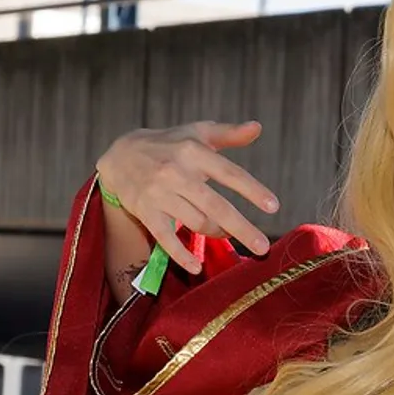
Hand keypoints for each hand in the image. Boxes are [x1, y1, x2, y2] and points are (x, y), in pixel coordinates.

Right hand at [96, 121, 279, 272]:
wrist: (120, 155)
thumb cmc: (169, 145)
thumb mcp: (197, 134)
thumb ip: (229, 134)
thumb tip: (258, 127)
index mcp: (194, 152)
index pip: (229, 173)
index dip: (252, 190)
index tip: (273, 207)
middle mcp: (177, 173)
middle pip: (215, 205)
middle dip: (241, 228)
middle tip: (263, 248)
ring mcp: (160, 194)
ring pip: (196, 222)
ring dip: (218, 233)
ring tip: (229, 234)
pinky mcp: (146, 211)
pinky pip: (166, 237)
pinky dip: (180, 254)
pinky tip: (196, 267)